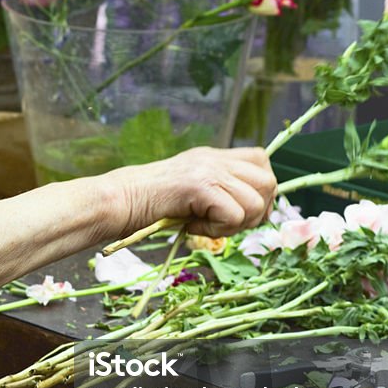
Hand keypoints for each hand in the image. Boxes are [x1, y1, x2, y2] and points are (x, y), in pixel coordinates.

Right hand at [109, 147, 277, 237]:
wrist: (120, 200)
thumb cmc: (148, 204)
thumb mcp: (191, 192)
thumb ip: (219, 192)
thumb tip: (253, 212)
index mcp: (213, 156)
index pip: (261, 160)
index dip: (261, 190)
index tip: (241, 211)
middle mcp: (214, 158)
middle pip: (268, 182)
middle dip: (255, 212)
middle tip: (224, 224)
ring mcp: (208, 170)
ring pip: (255, 203)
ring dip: (234, 225)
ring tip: (204, 226)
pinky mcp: (201, 186)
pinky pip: (234, 215)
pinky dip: (217, 231)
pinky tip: (193, 227)